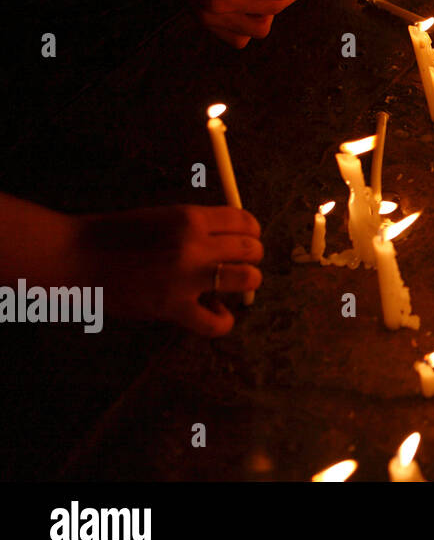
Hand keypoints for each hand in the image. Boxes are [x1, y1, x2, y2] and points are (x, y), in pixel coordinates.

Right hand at [75, 205, 262, 335]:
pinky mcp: (172, 308)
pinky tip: (215, 313)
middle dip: (250, 258)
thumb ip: (199, 226)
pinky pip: (217, 322)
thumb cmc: (117, 235)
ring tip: (229, 288)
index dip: (250, 233)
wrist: (75, 257)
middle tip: (237, 265)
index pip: (246, 221)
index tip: (245, 241)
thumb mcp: (163, 217)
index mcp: (191, 217)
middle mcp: (194, 244)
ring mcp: (185, 278)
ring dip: (245, 284)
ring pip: (247, 279)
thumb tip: (236, 237)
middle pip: (252, 249)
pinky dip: (222, 321)